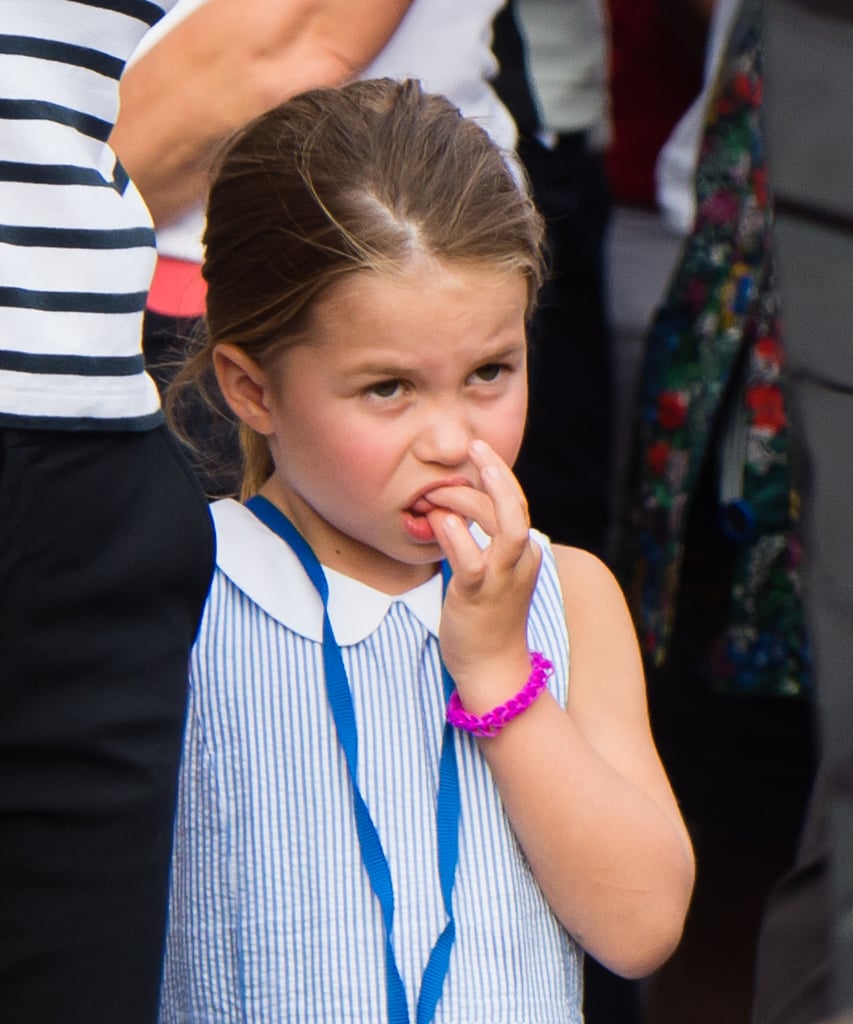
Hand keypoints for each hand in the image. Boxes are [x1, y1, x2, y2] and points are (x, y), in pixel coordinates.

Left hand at [425, 440, 540, 710]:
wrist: (492, 669)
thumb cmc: (487, 620)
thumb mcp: (492, 574)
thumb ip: (483, 543)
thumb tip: (457, 512)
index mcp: (524, 554)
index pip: (516, 503)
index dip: (498, 475)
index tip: (478, 453)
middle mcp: (520, 561)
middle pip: (515, 505)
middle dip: (495, 471)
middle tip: (473, 447)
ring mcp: (502, 578)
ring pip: (502, 525)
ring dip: (472, 499)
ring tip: (441, 488)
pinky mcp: (477, 595)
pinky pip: (470, 559)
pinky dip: (455, 535)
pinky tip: (438, 521)